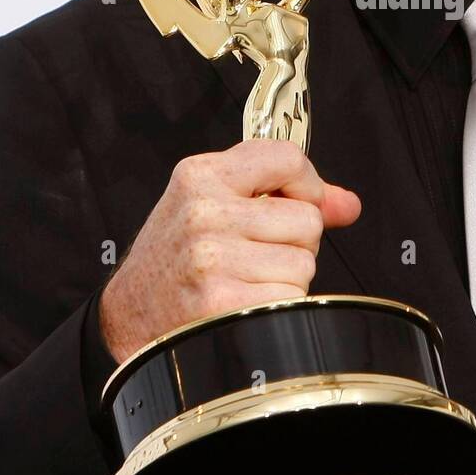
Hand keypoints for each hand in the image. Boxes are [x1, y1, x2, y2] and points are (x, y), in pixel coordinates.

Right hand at [98, 140, 360, 363]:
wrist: (128, 316)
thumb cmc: (174, 259)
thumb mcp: (212, 204)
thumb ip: (281, 193)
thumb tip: (346, 204)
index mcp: (201, 176)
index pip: (286, 157)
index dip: (306, 183)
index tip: (297, 200)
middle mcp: (204, 212)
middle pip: (306, 218)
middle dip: (293, 241)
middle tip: (253, 252)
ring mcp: (212, 258)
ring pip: (304, 263)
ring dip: (285, 278)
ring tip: (244, 279)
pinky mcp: (223, 303)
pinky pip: (292, 299)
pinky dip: (277, 307)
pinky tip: (243, 303)